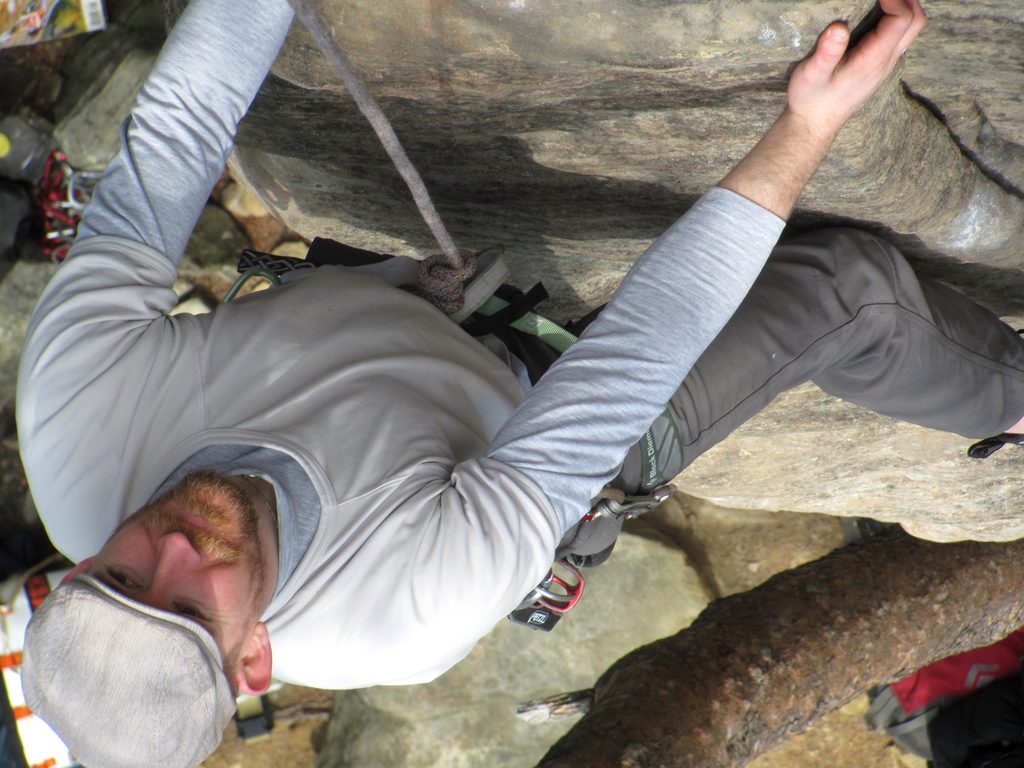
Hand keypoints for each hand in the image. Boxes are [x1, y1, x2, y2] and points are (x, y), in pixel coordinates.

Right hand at [787, 0, 926, 136]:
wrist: (814, 124)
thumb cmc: (811, 99)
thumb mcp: (812, 74)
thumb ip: (827, 52)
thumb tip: (839, 27)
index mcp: (873, 59)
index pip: (902, 19)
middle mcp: (886, 61)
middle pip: (916, 22)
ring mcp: (885, 65)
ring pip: (911, 30)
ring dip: (904, 8)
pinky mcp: (879, 67)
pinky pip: (900, 37)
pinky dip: (897, 20)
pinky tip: (878, 15)